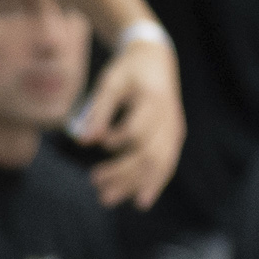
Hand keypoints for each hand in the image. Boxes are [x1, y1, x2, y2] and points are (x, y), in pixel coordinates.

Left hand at [73, 32, 183, 209]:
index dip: (117, 140)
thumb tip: (83, 141)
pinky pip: (167, 164)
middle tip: (95, 183)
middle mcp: (169, 117)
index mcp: (153, 100)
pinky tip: (140, 201)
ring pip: (158, 164)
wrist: (157, 58)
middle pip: (149, 153)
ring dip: (133, 184)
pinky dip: (154, 183)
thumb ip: (98, 111)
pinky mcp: (175, 136)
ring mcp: (175, 128)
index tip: (99, 141)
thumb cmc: (129, 70)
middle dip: (123, 173)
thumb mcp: (111, 81)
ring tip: (107, 198)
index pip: (137, 130)